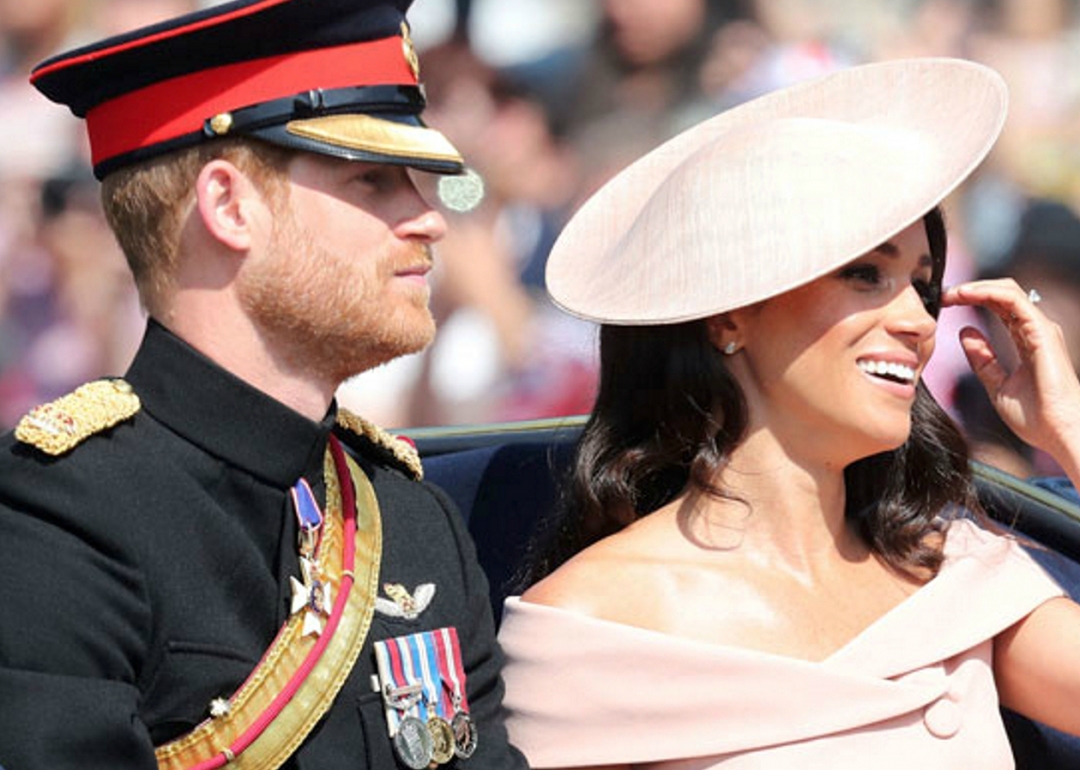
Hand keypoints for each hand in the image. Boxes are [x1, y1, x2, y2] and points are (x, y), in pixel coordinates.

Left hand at [942, 279, 1079, 472]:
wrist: (1058, 433)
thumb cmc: (1036, 418)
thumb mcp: (997, 385)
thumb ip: (983, 359)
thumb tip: (966, 333)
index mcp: (1026, 341)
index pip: (998, 308)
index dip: (972, 300)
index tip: (944, 303)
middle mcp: (1034, 331)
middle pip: (1001, 294)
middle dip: (969, 290)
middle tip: (941, 295)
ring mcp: (1039, 329)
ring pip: (1007, 291)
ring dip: (974, 288)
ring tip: (949, 293)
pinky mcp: (1041, 331)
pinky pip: (1013, 300)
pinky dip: (987, 292)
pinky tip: (965, 295)